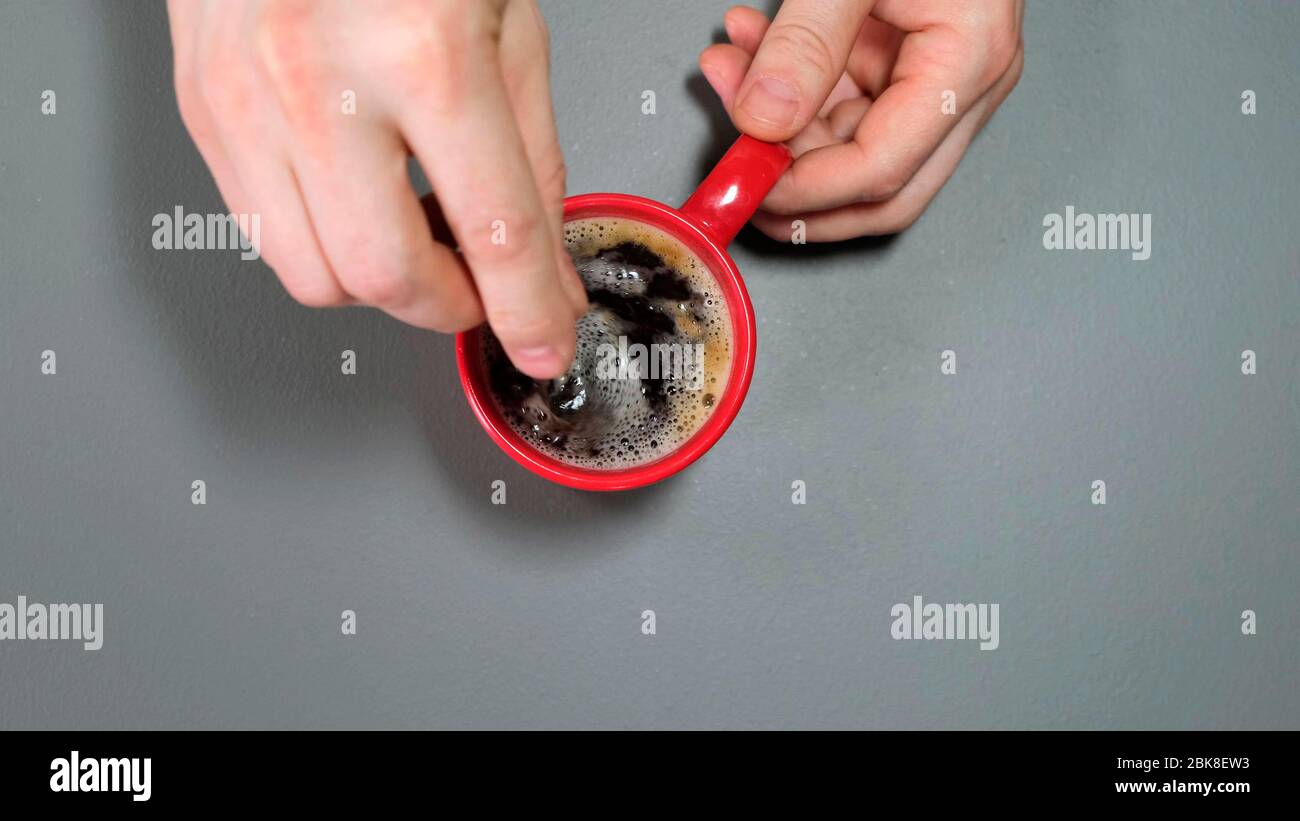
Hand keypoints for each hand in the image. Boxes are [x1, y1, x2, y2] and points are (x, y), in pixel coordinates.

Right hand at [167, 0, 586, 378]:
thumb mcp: (507, 25)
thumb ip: (531, 154)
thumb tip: (542, 262)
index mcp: (425, 53)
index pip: (492, 232)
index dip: (526, 311)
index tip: (545, 345)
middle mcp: (322, 82)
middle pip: (383, 277)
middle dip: (448, 307)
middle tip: (480, 287)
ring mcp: (247, 100)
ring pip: (313, 275)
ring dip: (380, 286)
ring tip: (417, 237)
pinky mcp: (202, 111)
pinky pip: (262, 231)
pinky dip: (323, 244)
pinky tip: (359, 204)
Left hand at [700, 1, 1023, 240]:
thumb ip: (807, 42)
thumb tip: (764, 120)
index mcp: (969, 61)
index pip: (883, 169)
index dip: (807, 192)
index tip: (745, 182)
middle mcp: (963, 83)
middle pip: (880, 190)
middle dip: (797, 190)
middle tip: (733, 173)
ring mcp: (936, 76)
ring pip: (852, 149)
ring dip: (780, 127)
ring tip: (726, 70)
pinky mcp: (905, 61)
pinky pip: (843, 103)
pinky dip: (791, 91)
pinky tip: (748, 53)